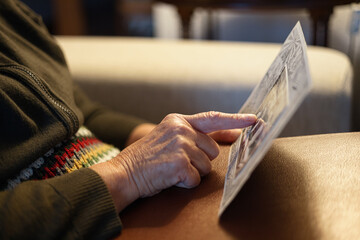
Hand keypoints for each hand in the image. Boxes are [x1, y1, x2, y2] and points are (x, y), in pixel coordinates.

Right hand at [91, 112, 256, 211]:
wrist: (123, 173)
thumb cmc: (147, 158)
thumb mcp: (168, 137)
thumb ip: (193, 135)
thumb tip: (226, 138)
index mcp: (178, 121)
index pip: (213, 118)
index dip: (236, 120)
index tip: (254, 121)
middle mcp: (181, 129)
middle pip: (212, 150)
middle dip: (200, 160)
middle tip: (178, 162)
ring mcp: (180, 144)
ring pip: (206, 167)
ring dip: (192, 172)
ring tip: (171, 168)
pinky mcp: (180, 162)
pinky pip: (195, 179)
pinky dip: (184, 182)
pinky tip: (169, 177)